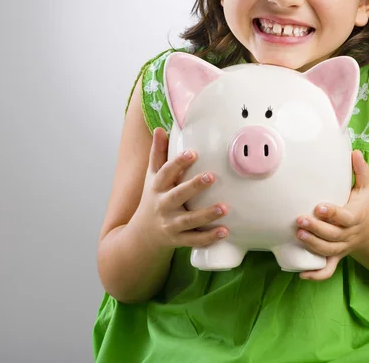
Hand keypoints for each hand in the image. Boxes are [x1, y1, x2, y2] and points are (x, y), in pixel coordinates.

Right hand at [132, 127, 228, 248]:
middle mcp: (163, 205)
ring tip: (225, 208)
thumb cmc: (152, 198)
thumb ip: (158, 153)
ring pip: (189, 220)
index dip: (178, 162)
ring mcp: (171, 224)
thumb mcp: (151, 176)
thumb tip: (161, 129)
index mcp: (157, 187)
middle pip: (178, 195)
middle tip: (211, 176)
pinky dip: (209, 238)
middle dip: (194, 186)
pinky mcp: (179, 240)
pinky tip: (225, 231)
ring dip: (207, 214)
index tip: (193, 153)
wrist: (142, 235)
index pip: (166, 172)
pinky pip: (195, 240)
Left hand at [296, 150, 368, 280]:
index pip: (344, 217)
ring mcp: (342, 247)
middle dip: (316, 229)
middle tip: (300, 219)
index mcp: (356, 216)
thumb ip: (361, 170)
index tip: (318, 206)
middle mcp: (349, 234)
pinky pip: (328, 270)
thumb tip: (355, 151)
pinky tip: (302, 275)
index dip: (332, 214)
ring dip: (312, 245)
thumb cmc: (364, 205)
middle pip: (333, 235)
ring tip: (298, 234)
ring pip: (328, 251)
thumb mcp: (366, 187)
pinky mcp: (336, 257)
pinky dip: (316, 275)